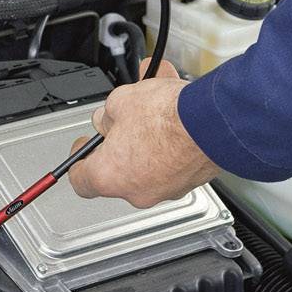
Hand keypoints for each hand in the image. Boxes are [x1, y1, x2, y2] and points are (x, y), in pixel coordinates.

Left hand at [68, 59, 219, 207]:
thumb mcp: (120, 101)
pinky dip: (171, 143)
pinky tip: (175, 116)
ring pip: (149, 163)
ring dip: (148, 139)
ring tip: (155, 106)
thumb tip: (108, 118)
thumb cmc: (166, 116)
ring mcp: (166, 189)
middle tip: (124, 120)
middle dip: (120, 142)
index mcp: (109, 175)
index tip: (83, 147)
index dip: (79, 160)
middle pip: (119, 169)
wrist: (211, 123)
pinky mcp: (190, 181)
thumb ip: (107, 115)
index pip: (80, 179)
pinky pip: (173, 162)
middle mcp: (137, 191)